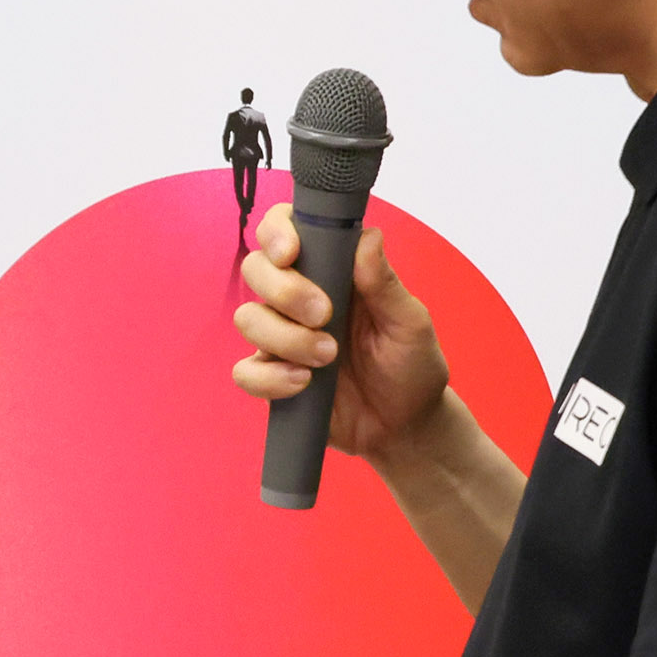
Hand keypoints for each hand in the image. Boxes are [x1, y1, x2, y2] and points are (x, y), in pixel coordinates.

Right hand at [232, 213, 449, 465]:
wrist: (405, 426)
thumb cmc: (411, 366)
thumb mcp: (409, 323)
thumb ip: (385, 283)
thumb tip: (367, 238)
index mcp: (332, 271)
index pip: (286, 231)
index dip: (276, 232)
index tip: (291, 253)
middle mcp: (298, 298)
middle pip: (255, 269)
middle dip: (284, 290)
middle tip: (325, 315)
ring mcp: (281, 337)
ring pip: (248, 318)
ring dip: (284, 337)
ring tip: (327, 358)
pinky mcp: (272, 377)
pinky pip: (245, 371)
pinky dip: (269, 378)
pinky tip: (302, 384)